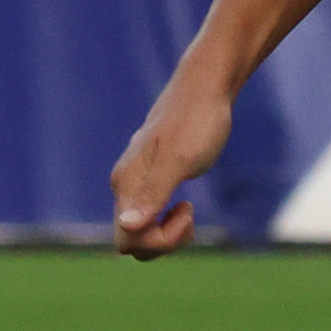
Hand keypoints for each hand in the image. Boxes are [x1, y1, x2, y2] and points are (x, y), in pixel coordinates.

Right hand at [110, 70, 232, 259]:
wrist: (205, 89)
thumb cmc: (196, 121)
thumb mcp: (179, 160)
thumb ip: (152, 193)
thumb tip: (127, 226)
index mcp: (126, 183)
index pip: (127, 239)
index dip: (159, 241)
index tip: (187, 211)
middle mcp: (124, 185)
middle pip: (131, 241)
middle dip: (163, 241)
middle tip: (190, 214)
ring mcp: (136, 184)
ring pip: (140, 232)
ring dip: (166, 234)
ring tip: (188, 210)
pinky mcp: (150, 180)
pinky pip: (148, 219)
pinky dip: (167, 223)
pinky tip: (184, 206)